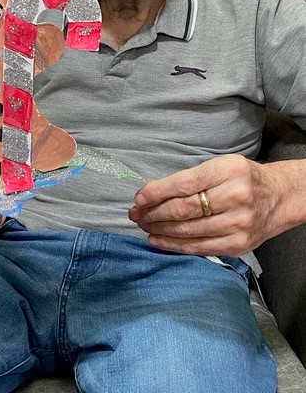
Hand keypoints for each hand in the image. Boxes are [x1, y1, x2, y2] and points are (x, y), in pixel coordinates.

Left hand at [129, 154, 293, 256]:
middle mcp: (236, 197)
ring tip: (143, 225)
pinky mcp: (238, 244)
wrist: (279, 197)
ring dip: (159, 230)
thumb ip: (187, 179)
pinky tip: (157, 240)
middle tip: (135, 214)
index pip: (185, 184)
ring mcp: (238, 224)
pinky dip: (173, 245)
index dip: (157, 192)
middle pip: (184, 209)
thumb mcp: (219, 167)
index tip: (139, 198)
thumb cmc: (243, 178)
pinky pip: (198, 247)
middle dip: (153, 213)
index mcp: (228, 171)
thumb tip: (150, 190)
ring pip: (188, 230)